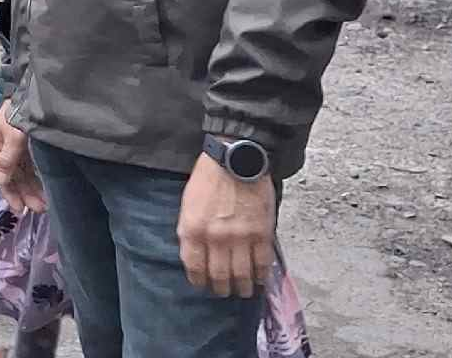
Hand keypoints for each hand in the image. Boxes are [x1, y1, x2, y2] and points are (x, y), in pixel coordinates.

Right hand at [0, 101, 43, 214]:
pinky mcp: (28, 144)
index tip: (20, 209)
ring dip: (31, 188)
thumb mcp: (13, 134)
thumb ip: (8, 157)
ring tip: (44, 204)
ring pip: (23, 173)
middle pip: (14, 177)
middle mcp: (5, 149)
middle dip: (24, 194)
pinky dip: (36, 178)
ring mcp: (17, 147)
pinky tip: (44, 187)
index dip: (10, 194)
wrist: (30, 90)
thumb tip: (2, 180)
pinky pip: (31, 166)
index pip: (1, 176)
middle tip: (39, 209)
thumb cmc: (19, 111)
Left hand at [178, 152, 276, 298]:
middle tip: (224, 291)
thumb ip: (191, 231)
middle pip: (219, 275)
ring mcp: (240, 238)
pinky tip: (260, 279)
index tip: (203, 284)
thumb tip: (196, 254)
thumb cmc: (208, 178)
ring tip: (244, 290)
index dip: (199, 280)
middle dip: (221, 288)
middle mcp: (215, 238)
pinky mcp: (262, 234)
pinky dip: (262, 275)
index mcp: (193, 230)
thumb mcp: (188, 204)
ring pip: (242, 274)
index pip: (194, 267)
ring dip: (243, 287)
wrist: (236, 159)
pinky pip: (263, 263)